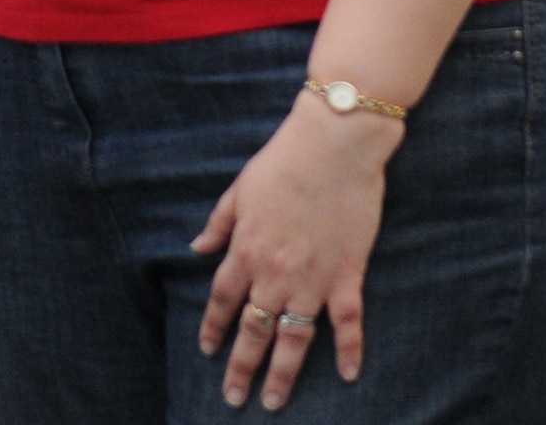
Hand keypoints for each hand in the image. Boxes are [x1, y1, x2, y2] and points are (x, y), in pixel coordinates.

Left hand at [191, 93, 401, 410]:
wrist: (331, 147)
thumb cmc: (282, 162)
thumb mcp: (238, 190)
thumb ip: (218, 225)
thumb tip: (196, 249)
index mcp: (245, 249)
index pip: (222, 300)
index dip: (213, 328)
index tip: (207, 351)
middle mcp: (274, 272)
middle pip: (253, 329)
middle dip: (242, 366)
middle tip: (234, 398)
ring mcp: (312, 278)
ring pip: (293, 337)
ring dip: (283, 372)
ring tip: (274, 402)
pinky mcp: (347, 275)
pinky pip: (349, 322)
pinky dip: (349, 350)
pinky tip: (346, 375)